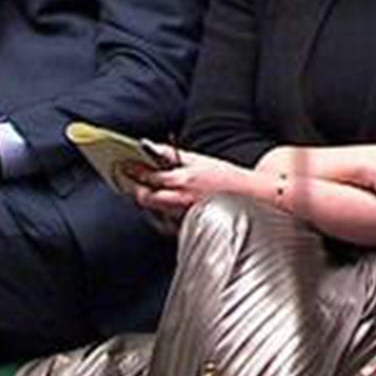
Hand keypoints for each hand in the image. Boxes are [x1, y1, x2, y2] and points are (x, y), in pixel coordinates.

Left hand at [120, 147, 258, 220]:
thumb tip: (150, 146)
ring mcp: (182, 217)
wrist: (253, 201)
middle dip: (133, 187)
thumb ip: (172, 155)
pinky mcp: (187, 229)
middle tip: (127, 177)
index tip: (121, 164)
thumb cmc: (230, 179)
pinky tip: (162, 206)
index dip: (131, 169)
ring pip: (152, 210)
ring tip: (145, 188)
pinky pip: (164, 222)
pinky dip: (159, 213)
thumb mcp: (201, 160)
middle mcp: (180, 200)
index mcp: (183, 180)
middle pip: (144, 197)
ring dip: (146, 199)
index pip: (147, 175)